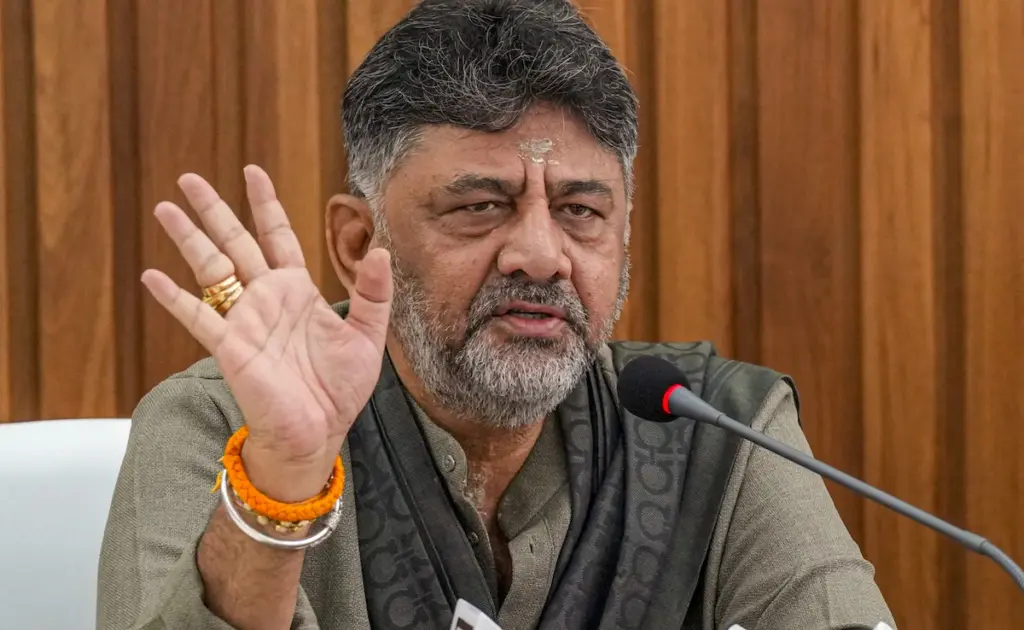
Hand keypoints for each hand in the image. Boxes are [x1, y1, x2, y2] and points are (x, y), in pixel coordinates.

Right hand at [141, 165, 391, 501]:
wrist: (318, 434)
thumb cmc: (339, 390)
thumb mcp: (368, 336)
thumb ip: (374, 294)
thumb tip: (381, 250)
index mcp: (297, 292)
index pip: (278, 236)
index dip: (266, 205)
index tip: (252, 172)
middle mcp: (267, 299)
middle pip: (235, 242)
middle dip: (214, 209)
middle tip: (189, 178)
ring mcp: (245, 320)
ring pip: (212, 269)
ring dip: (189, 239)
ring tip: (165, 208)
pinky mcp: (231, 347)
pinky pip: (198, 317)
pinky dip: (175, 297)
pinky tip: (152, 276)